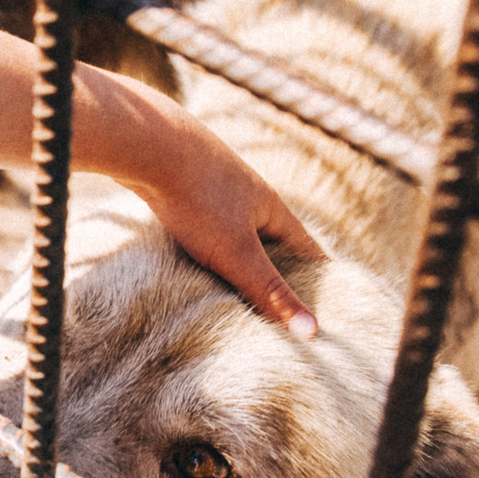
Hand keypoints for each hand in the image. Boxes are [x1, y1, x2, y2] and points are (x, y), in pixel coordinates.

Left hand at [78, 71, 325, 335]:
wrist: (147, 144)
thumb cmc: (197, 197)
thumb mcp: (236, 253)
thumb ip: (269, 292)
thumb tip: (312, 333)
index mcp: (272, 209)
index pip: (307, 249)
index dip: (319, 278)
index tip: (331, 304)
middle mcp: (250, 196)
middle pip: (273, 241)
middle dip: (279, 272)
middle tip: (287, 307)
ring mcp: (217, 189)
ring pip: (237, 233)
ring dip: (241, 261)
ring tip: (241, 292)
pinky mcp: (185, 188)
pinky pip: (205, 227)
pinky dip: (208, 249)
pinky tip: (194, 262)